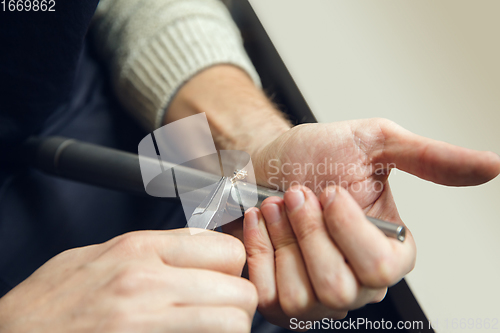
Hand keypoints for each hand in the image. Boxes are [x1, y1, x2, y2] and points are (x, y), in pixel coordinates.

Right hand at [0, 229, 256, 332]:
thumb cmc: (48, 304)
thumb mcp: (96, 257)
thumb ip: (149, 251)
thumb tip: (192, 249)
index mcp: (139, 249)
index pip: (225, 249)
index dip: (232, 268)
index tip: (224, 279)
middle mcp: (148, 280)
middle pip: (239, 289)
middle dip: (237, 304)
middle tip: (220, 312)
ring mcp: (147, 318)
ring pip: (232, 322)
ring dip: (229, 328)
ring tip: (209, 330)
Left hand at [244, 119, 499, 327]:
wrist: (266, 162)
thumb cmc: (316, 155)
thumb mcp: (374, 143)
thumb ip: (429, 158)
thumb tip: (491, 166)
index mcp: (387, 251)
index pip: (382, 268)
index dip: (348, 228)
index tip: (330, 191)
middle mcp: (356, 282)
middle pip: (339, 287)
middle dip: (310, 231)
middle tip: (298, 194)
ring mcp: (317, 297)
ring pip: (304, 296)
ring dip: (282, 237)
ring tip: (278, 205)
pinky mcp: (280, 300)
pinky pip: (269, 297)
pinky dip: (258, 249)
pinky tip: (262, 221)